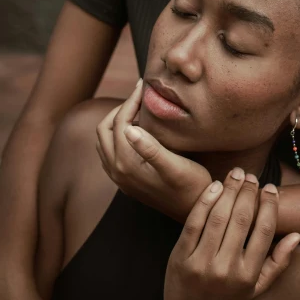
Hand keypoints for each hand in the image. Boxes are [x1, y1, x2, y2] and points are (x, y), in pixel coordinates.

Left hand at [96, 79, 211, 221]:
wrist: (196, 212)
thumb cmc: (191, 186)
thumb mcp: (175, 166)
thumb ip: (150, 148)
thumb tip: (129, 128)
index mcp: (127, 165)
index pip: (119, 122)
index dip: (130, 101)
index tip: (143, 86)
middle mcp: (118, 172)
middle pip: (104, 130)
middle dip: (120, 109)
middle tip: (140, 97)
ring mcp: (120, 179)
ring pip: (104, 142)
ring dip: (116, 122)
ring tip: (138, 110)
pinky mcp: (126, 182)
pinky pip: (110, 153)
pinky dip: (117, 136)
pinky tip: (137, 131)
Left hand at [164, 168, 299, 299]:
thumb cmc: (227, 298)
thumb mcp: (257, 287)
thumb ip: (278, 262)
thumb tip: (297, 235)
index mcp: (248, 274)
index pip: (264, 231)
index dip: (269, 205)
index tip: (270, 188)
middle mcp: (226, 268)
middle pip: (242, 219)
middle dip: (248, 192)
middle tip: (251, 176)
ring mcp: (202, 262)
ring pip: (219, 217)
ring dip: (229, 190)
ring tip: (235, 174)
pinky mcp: (181, 256)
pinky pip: (194, 222)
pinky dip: (205, 201)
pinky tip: (214, 186)